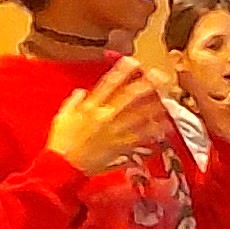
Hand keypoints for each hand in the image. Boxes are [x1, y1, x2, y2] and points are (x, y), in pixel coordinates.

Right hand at [45, 59, 166, 173]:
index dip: (122, 71)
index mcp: (90, 107)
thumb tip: (82, 92)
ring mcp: (115, 132)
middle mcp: (105, 117)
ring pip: (139, 116)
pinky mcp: (121, 148)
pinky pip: (141, 138)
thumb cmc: (61, 143)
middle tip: (160, 77)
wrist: (64, 167)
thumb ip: (74, 102)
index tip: (134, 62)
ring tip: (168, 99)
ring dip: (155, 106)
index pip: (108, 84)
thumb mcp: (63, 116)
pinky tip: (164, 126)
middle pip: (130, 97)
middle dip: (146, 85)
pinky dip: (153, 132)